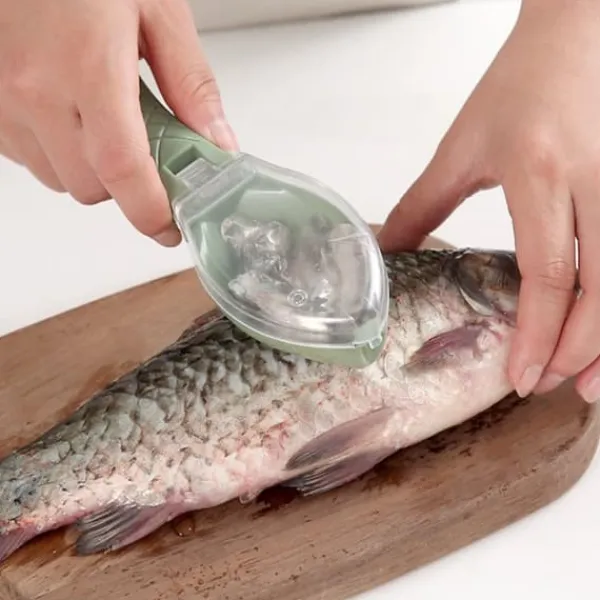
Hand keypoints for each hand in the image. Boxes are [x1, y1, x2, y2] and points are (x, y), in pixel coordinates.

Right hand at [0, 0, 237, 245]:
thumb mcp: (157, 7)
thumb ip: (191, 84)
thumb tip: (216, 143)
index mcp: (88, 65)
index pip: (124, 170)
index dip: (151, 212)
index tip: (170, 226)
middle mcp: (33, 89)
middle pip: (92, 187)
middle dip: (125, 182)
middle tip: (144, 149)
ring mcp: (0, 97)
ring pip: (56, 176)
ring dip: (88, 166)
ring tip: (100, 115)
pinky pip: (23, 154)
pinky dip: (53, 147)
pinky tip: (65, 108)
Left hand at [378, 0, 599, 402]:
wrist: (582, 29)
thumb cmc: (524, 82)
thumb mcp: (463, 146)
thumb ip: (421, 205)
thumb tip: (387, 252)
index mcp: (541, 172)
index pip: (548, 273)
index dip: (535, 334)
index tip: (518, 376)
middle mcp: (599, 182)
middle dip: (578, 350)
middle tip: (549, 386)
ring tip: (591, 384)